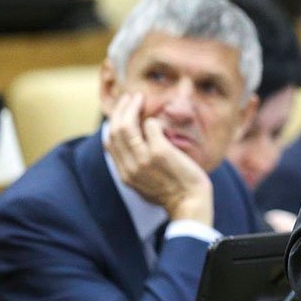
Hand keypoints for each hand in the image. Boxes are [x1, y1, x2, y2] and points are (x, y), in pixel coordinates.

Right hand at [105, 92, 213, 224]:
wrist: (190, 203)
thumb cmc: (173, 192)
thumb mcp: (145, 184)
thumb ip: (136, 167)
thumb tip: (132, 148)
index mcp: (125, 175)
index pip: (110, 143)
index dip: (113, 123)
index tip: (122, 111)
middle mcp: (130, 167)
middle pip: (115, 131)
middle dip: (121, 110)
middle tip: (130, 97)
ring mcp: (144, 159)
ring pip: (127, 126)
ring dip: (132, 107)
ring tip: (139, 97)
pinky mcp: (160, 152)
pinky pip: (151, 126)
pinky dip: (152, 119)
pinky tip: (158, 119)